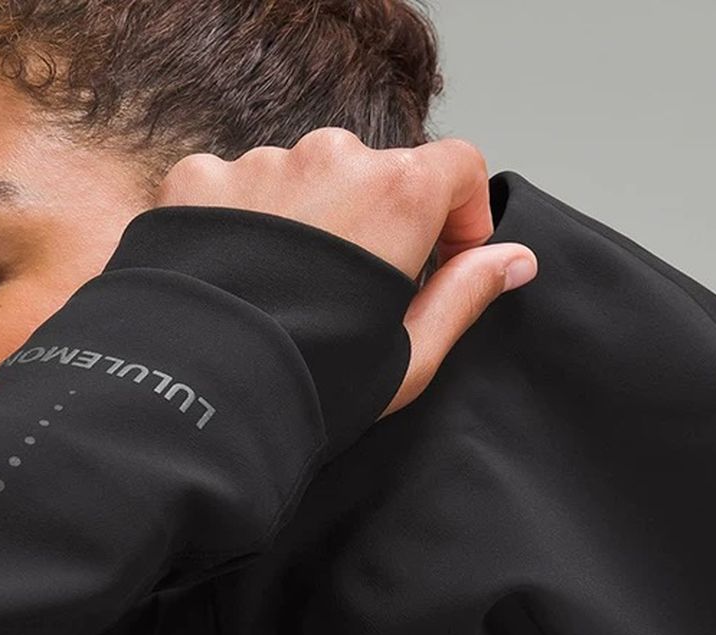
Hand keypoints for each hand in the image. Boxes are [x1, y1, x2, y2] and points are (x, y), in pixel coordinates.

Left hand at [152, 128, 537, 418]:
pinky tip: (237, 286)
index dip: (461, 215)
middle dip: (375, 225)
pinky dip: (244, 226)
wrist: (200, 396)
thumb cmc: (314, 385)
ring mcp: (260, 163)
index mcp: (396, 195)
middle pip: (375, 174)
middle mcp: (331, 158)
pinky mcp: (199, 180)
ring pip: (304, 180)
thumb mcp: (410, 355)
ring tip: (285, 299)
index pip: (458, 167)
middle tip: (351, 298)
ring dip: (307, 224)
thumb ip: (466, 295)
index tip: (443, 261)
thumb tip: (515, 260)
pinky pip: (238, 189)